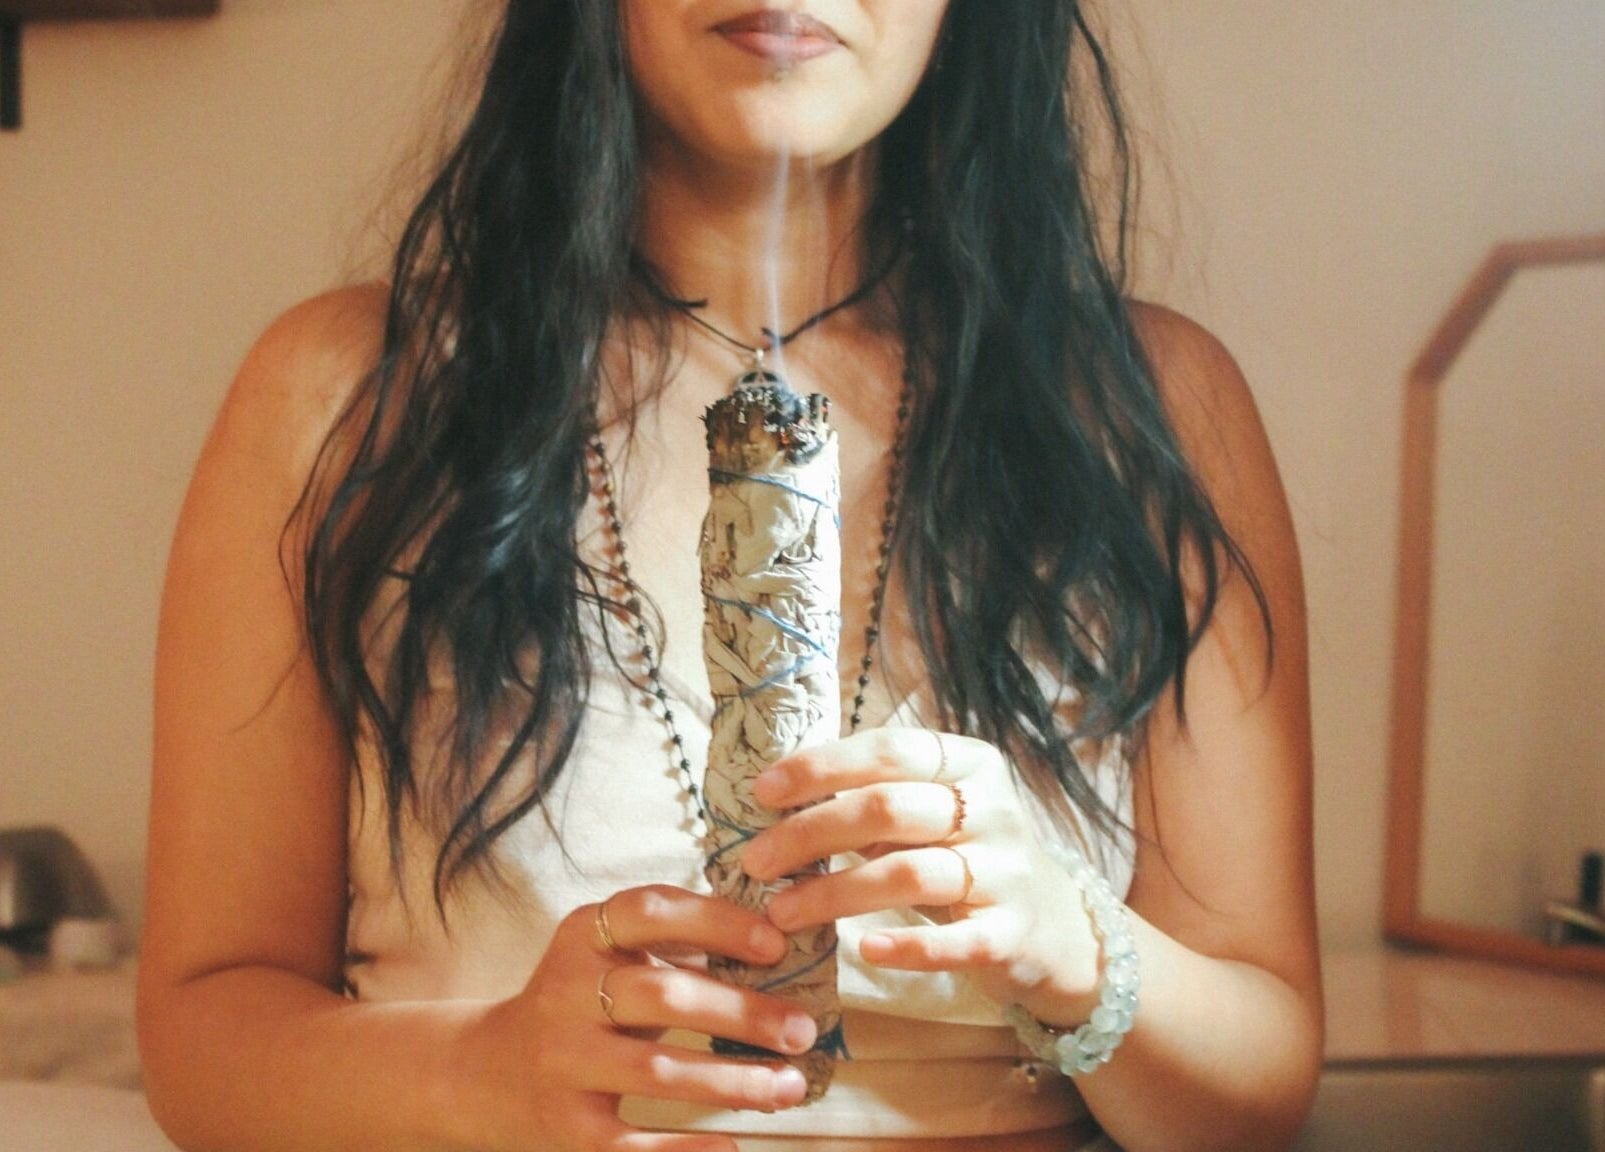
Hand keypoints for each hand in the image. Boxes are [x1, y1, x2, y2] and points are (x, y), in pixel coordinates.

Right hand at [452, 885, 819, 1151]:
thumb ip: (676, 944)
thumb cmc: (583, 1003)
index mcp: (584, 935)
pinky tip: (732, 1148)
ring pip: (656, 1072)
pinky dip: (684, 1150)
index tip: (777, 945)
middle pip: (663, 996)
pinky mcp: (567, 1126)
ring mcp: (563, 1061)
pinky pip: (632, 1142)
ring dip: (733, 1081)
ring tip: (789, 1087)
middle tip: (802, 1030)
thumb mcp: (611, 956)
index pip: (651, 911)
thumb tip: (781, 943)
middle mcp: (566, 992)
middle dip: (742, 1014)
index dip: (717, 922)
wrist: (488, 1072)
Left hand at [740, 729, 1102, 1025]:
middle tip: (755, 861)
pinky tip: (865, 950)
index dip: (821, 767)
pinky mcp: (1011, 932)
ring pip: (908, 874)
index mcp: (969, 763)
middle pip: (887, 809)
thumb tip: (773, 794)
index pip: (889, 749)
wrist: (1052, 926)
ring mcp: (1005, 871)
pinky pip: (954, 941)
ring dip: (834, 894)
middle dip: (810, 833)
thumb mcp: (930, 812)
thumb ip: (872, 796)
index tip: (761, 792)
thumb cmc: (965, 855)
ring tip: (780, 912)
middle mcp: (991, 809)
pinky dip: (906, 947)